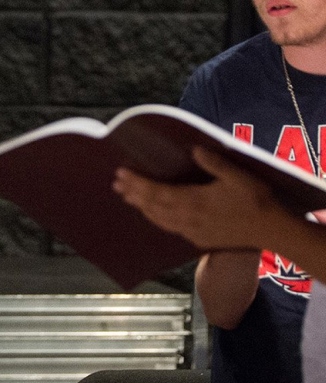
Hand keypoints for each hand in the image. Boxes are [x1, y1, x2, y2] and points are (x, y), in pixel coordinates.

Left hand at [112, 146, 285, 249]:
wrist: (272, 231)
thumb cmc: (256, 200)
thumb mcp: (238, 176)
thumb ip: (214, 163)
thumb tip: (195, 150)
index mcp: (194, 201)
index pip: (156, 192)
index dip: (136, 183)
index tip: (121, 173)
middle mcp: (188, 218)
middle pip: (152, 206)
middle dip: (133, 193)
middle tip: (116, 182)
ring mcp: (192, 232)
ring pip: (159, 219)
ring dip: (141, 207)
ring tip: (127, 196)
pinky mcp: (199, 240)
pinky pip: (170, 228)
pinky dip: (156, 218)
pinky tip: (152, 213)